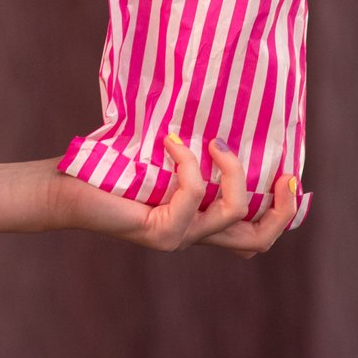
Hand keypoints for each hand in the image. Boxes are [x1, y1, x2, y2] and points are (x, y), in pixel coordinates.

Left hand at [57, 135, 300, 257]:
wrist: (63, 186)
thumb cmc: (107, 166)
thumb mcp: (159, 157)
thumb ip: (189, 152)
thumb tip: (219, 116)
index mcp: (197, 220)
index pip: (253, 234)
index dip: (284, 215)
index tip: (294, 181)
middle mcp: (193, 235)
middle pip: (258, 240)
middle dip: (282, 209)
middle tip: (284, 174)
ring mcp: (178, 238)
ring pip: (233, 213)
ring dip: (233, 171)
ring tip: (212, 141)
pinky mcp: (160, 232)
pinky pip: (192, 195)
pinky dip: (188, 163)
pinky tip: (170, 142)